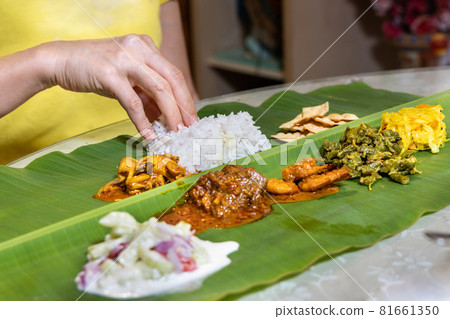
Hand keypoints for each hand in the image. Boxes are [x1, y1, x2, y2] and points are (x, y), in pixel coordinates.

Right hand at [40, 34, 197, 138]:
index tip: (192, 118)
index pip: (174, 73)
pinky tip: (148, 134)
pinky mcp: (109, 73)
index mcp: (146, 46)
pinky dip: (142, 120)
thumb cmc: (95, 70)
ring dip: (169, 114)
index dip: (186, 97)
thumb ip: (146, 94)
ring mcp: (124, 59)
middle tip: (190, 127)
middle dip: (184, 106)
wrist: (59, 60)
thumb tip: (165, 116)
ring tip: (175, 132)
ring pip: (158, 88)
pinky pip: (133, 101)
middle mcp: (139, 48)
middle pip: (172, 79)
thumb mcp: (126, 79)